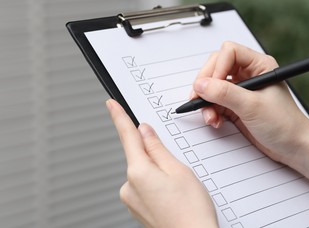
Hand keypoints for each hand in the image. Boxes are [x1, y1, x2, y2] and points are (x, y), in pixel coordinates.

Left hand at [106, 99, 217, 227]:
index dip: (119, 117)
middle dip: (155, 154)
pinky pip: (145, 186)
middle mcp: (129, 187)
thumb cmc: (191, 211)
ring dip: (158, 172)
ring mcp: (132, 200)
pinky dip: (157, 185)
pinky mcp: (137, 209)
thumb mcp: (179, 170)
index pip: (127, 136)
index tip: (111, 104)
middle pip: (139, 156)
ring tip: (179, 189)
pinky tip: (172, 196)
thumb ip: (158, 148)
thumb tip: (145, 131)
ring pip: (144, 172)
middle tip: (178, 170)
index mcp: (139, 173)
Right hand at [192, 41, 308, 164]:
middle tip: (199, 98)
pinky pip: (215, 102)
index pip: (229, 52)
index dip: (217, 67)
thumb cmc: (284, 124)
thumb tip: (201, 85)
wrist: (293, 147)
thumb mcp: (252, 106)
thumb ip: (225, 93)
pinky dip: (211, 111)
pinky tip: (215, 121)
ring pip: (213, 86)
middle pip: (217, 67)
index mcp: (259, 65)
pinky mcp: (236, 105)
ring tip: (210, 117)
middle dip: (206, 84)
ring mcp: (241, 90)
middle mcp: (249, 74)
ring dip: (207, 101)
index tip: (211, 86)